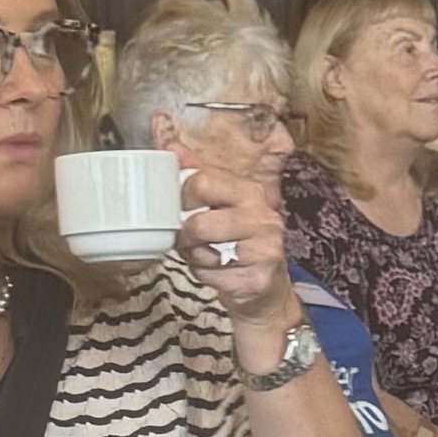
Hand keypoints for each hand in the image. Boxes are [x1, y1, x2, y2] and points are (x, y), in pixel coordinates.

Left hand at [171, 158, 292, 326]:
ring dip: (194, 258)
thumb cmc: (238, 243)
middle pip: (198, 223)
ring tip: (205, 256)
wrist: (266, 289)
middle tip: (189, 240)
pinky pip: (211, 276)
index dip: (181, 198)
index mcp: (251, 192)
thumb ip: (198, 175)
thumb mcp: (222, 206)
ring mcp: (265, 249)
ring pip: (202, 252)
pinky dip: (205, 277)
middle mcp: (263, 217)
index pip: (201, 182)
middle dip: (185, 236)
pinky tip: (218, 273)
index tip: (183, 209)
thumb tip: (171, 148)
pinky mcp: (258, 279)